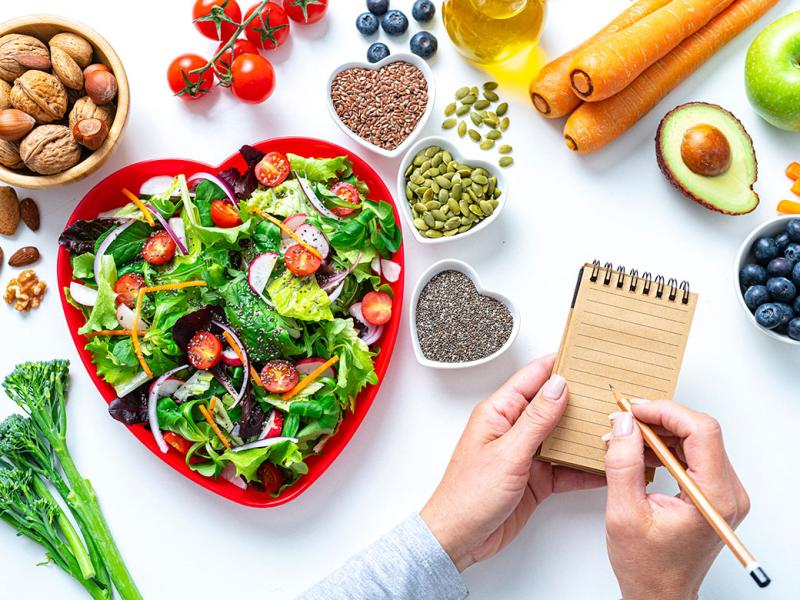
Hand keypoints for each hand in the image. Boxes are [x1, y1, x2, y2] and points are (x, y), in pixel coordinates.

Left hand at [420, 354, 604, 570]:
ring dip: (585, 434)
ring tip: (615, 426)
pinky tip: (604, 464)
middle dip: (580, 398)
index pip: (532, 378)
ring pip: (563, 436)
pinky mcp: (536, 478)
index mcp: (498, 413)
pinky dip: (584, 466)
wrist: (461, 539)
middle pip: (552, 405)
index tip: (584, 354)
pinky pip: (566, 467)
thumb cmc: (468, 496)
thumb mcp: (508, 454)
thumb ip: (536, 420)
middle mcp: (513, 429)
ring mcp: (526, 454)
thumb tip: (558, 386)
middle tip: (610, 392)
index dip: (558, 364)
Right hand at [604, 400, 750, 599]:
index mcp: (714, 497)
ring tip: (624, 439)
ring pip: (694, 440)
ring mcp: (722, 493)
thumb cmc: (647, 567)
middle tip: (624, 420)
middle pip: (699, 432)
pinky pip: (691, 455)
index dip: (665, 412)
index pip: (701, 431)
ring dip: (657, 433)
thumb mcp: (624, 512)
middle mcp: (727, 493)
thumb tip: (624, 424)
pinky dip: (663, 447)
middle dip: (658, 420)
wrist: (659, 595)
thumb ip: (623, 463)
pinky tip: (637, 452)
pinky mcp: (711, 493)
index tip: (634, 409)